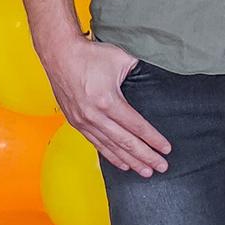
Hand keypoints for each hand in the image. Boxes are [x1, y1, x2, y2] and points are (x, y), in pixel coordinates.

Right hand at [47, 36, 171, 177]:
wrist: (59, 53)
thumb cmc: (89, 54)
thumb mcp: (120, 60)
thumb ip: (138, 74)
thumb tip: (155, 83)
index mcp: (107, 100)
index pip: (136, 126)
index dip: (153, 139)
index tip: (165, 149)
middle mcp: (94, 115)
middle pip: (125, 142)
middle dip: (145, 156)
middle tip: (161, 167)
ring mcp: (83, 121)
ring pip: (111, 147)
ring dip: (130, 161)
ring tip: (145, 171)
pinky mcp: (76, 122)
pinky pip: (96, 143)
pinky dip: (111, 155)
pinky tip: (122, 163)